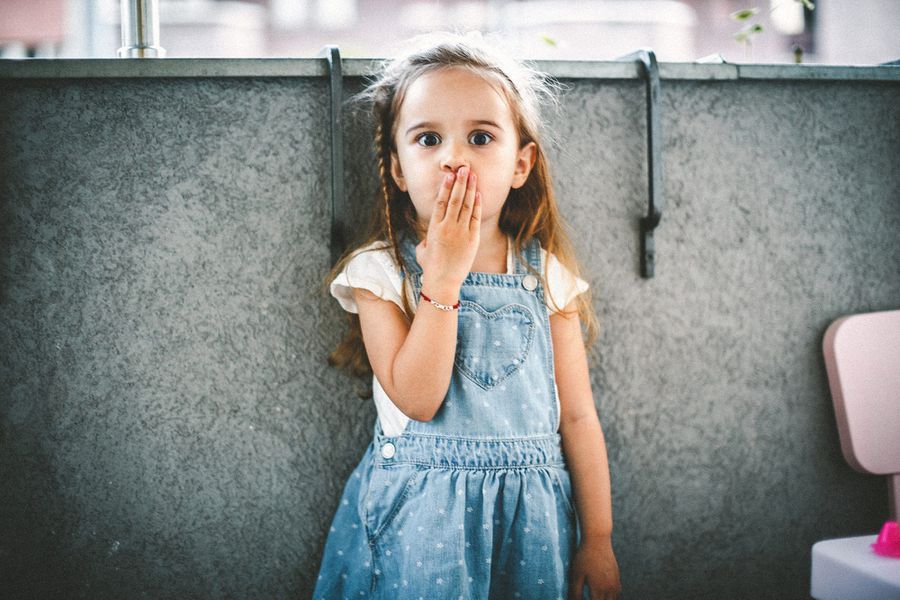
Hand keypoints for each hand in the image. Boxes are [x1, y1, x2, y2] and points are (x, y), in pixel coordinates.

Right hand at [416, 166, 481, 297]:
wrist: (443, 281)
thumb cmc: (431, 267)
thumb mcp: (423, 251)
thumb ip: (425, 240)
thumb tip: (427, 239)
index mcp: (434, 228)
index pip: (441, 202)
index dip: (446, 187)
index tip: (449, 175)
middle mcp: (447, 227)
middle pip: (455, 199)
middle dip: (460, 182)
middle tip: (464, 169)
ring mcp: (460, 232)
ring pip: (466, 205)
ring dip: (470, 189)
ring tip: (472, 176)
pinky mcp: (472, 239)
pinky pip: (476, 217)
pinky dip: (477, 205)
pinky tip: (479, 194)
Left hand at [568, 537, 620, 599]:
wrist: (598, 539)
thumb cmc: (584, 556)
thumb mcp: (575, 574)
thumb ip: (575, 592)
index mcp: (599, 589)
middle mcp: (610, 588)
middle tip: (591, 597)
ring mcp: (616, 582)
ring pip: (613, 599)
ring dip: (605, 599)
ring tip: (595, 596)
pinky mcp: (618, 576)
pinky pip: (617, 592)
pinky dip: (611, 595)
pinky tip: (604, 592)